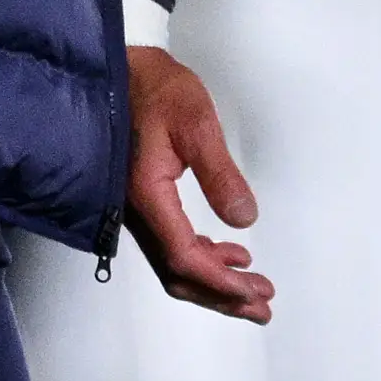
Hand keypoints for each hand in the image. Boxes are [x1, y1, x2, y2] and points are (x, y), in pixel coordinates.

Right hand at [124, 45, 273, 321]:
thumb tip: (244, 218)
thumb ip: (220, 173)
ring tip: (255, 288)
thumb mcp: (196, 122)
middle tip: (262, 307)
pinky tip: (230, 254)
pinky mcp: (141, 203)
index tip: (254, 292)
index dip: (219, 281)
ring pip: (174, 264)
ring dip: (214, 280)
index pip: (183, 256)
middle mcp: (135, 212)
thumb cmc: (154, 89)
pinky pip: (170, 245)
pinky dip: (201, 258)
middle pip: (177, 274)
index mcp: (146, 195)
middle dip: (221, 295)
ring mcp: (135, 211)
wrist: (118, 72)